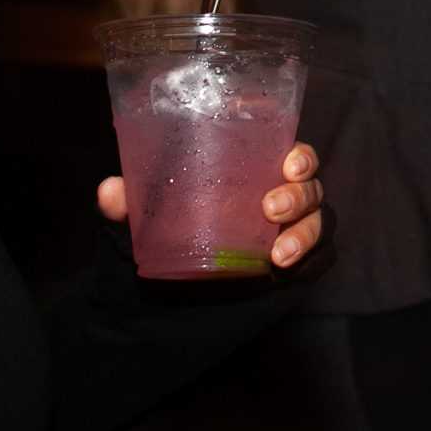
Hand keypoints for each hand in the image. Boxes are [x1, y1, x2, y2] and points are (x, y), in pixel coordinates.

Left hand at [95, 141, 324, 266]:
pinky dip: (310, 254)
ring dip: (305, 228)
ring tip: (280, 252)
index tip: (286, 156)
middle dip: (299, 190)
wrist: (174, 288)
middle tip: (271, 206)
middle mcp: (276, 186)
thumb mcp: (145, 217)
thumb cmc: (169, 229)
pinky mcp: (297, 256)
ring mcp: (290, 222)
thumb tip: (110, 192)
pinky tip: (285, 265)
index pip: (282, 141)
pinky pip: (320, 250)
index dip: (293, 145)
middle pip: (307, 178)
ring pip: (317, 213)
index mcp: (249, 163)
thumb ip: (129, 204)